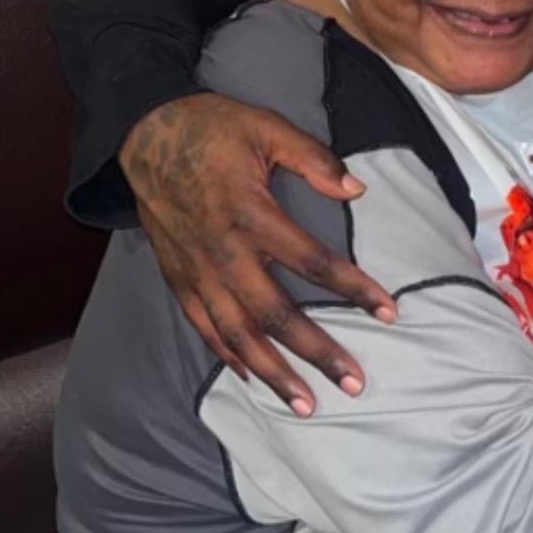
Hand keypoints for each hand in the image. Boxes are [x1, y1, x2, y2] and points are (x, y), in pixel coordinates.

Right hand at [119, 93, 397, 412]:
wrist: (144, 133)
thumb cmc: (212, 129)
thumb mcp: (267, 128)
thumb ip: (313, 160)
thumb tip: (358, 190)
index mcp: (250, 213)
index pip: (311, 261)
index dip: (353, 288)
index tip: (388, 312)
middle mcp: (223, 251)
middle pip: (275, 314)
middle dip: (317, 352)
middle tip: (354, 382)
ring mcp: (197, 270)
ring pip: (237, 334)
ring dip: (274, 372)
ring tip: (305, 404)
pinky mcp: (178, 278)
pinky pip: (204, 327)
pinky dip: (228, 356)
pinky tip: (254, 379)